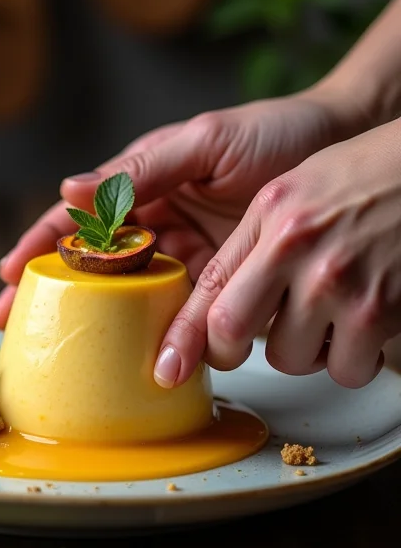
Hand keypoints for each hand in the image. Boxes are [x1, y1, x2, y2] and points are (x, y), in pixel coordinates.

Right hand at [0, 87, 364, 329]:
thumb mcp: (205, 141)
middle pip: (92, 262)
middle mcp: (156, 220)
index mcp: (142, 182)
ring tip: (66, 347)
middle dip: (52, 291)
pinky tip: (138, 347)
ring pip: (131, 292)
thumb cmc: (272, 131)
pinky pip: (180, 306)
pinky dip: (157, 328)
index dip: (39, 244)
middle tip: (16, 324)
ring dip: (98, 319)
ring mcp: (185, 252)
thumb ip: (142, 168)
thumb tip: (70, 189)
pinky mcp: (218, 277)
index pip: (78, 216)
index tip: (8, 274)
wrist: (344, 149)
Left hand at [159, 117, 400, 389]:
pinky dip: (348, 358)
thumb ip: (247, 242)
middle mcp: (298, 250)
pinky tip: (357, 323)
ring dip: (298, 351)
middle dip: (228, 350)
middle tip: (239, 344)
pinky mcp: (383, 312)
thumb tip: (210, 299)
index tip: (167, 368)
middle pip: (233, 331)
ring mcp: (342, 283)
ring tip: (318, 313)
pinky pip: (346, 369)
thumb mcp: (291, 192)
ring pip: (290, 359)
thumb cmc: (364, 178)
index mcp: (271, 217)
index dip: (182, 335)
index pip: (209, 287)